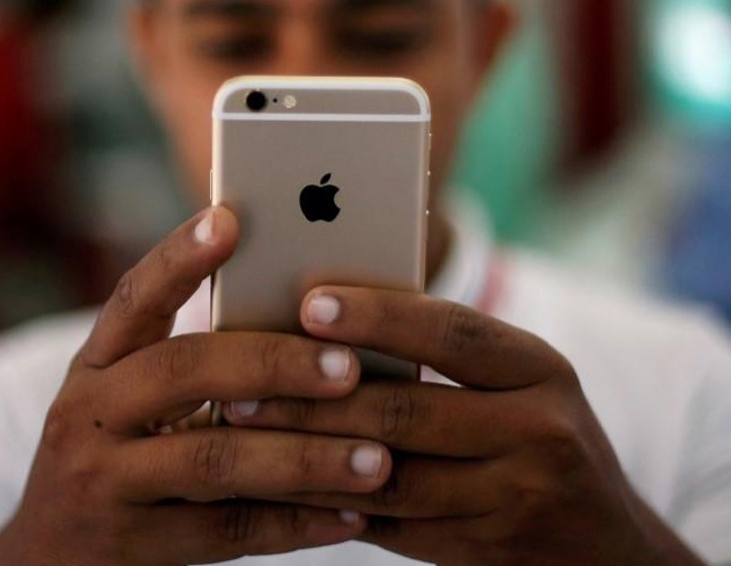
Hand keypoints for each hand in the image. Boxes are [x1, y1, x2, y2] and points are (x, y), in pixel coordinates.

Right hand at [0, 209, 394, 565]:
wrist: (51, 557)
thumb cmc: (119, 454)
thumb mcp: (133, 399)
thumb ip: (198, 363)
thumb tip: (316, 326)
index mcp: (99, 363)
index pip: (134, 298)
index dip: (178, 257)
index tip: (230, 219)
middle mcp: (91, 413)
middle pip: (182, 371)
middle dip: (272, 363)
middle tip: (349, 367)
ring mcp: (104, 482)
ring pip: (214, 460)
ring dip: (303, 458)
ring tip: (378, 459)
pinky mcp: (131, 545)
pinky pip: (227, 532)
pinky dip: (295, 524)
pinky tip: (351, 515)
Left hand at [224, 287, 705, 565]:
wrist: (607, 547)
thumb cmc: (542, 437)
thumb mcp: (520, 381)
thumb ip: (447, 353)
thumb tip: (328, 321)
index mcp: (540, 368)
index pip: (452, 332)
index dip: (378, 316)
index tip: (309, 303)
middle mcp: (538, 430)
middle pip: (406, 411)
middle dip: (311, 400)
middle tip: (237, 385)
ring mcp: (515, 499)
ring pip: (387, 477)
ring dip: (303, 457)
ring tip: (240, 432)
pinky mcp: (483, 551)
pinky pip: (388, 528)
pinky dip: (327, 506)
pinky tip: (277, 486)